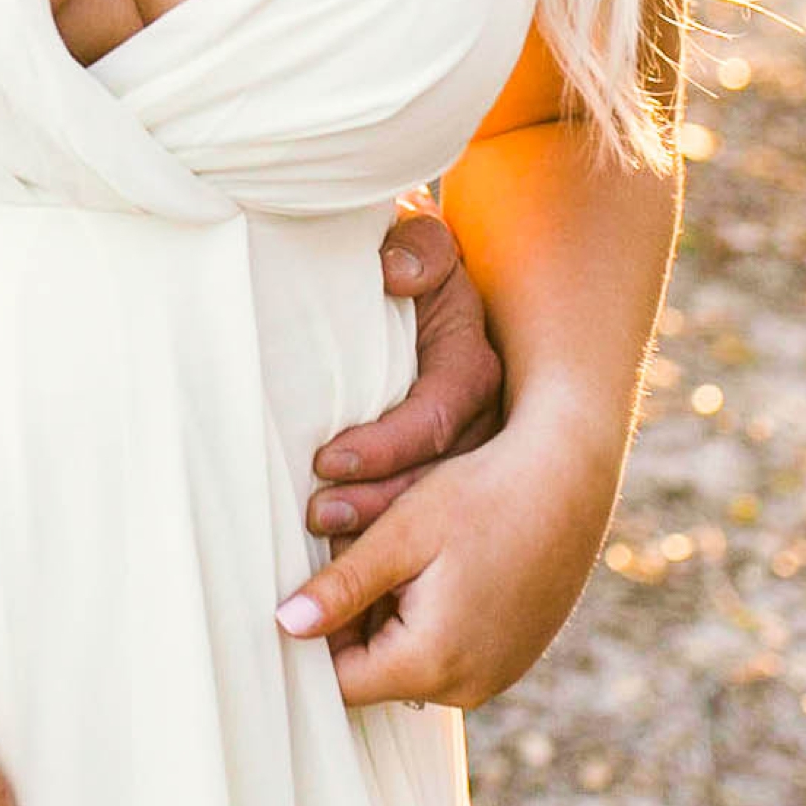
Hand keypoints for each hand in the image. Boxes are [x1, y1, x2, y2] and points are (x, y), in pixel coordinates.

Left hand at [277, 409, 619, 708]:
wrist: (569, 479)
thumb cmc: (482, 496)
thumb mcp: (400, 534)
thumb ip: (340, 587)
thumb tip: (284, 625)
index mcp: (433, 663)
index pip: (341, 681)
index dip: (311, 637)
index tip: (297, 588)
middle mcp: (467, 688)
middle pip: (374, 670)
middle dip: (351, 619)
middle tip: (351, 551)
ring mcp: (494, 677)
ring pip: (407, 659)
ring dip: (386, 614)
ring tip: (396, 550)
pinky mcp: (509, 658)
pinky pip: (444, 652)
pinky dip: (423, 615)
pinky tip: (432, 563)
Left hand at [307, 201, 502, 540]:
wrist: (432, 282)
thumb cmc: (414, 260)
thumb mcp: (423, 238)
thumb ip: (418, 246)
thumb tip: (395, 274)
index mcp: (477, 367)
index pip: (434, 419)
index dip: (383, 445)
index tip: (325, 459)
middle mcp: (488, 420)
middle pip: (440, 481)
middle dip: (379, 506)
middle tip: (318, 518)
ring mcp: (482, 457)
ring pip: (440, 514)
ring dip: (383, 535)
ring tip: (325, 543)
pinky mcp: (464, 484)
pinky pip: (436, 531)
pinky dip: (396, 551)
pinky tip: (353, 567)